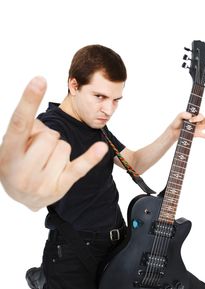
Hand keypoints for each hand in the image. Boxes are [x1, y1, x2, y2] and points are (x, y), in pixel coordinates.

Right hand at [0, 77, 107, 210]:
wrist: (23, 196)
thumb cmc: (18, 162)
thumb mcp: (13, 145)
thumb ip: (27, 129)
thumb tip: (47, 124)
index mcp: (8, 155)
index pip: (19, 124)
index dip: (29, 101)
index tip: (40, 80)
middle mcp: (23, 171)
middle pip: (50, 135)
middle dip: (47, 137)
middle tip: (38, 150)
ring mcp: (43, 182)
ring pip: (65, 146)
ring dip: (59, 149)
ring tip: (46, 162)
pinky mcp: (61, 186)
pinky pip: (79, 168)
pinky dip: (91, 157)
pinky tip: (101, 148)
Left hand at [170, 112, 204, 140]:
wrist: (174, 131)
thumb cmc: (176, 122)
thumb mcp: (179, 116)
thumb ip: (183, 114)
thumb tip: (191, 116)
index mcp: (195, 115)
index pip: (200, 116)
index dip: (197, 118)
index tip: (191, 120)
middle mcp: (198, 121)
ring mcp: (199, 127)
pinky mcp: (198, 134)